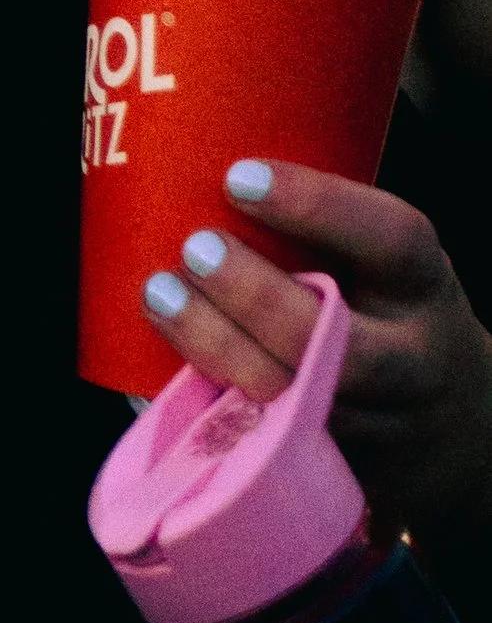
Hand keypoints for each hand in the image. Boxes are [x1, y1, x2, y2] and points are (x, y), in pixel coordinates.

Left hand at [141, 157, 491, 543]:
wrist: (463, 433)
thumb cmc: (390, 312)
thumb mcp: (386, 264)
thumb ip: (322, 228)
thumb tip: (192, 145)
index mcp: (421, 287)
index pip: (392, 240)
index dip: (318, 207)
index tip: (237, 176)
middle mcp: (412, 363)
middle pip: (345, 347)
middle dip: (260, 299)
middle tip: (193, 247)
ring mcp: (380, 430)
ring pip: (302, 405)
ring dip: (221, 352)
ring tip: (159, 297)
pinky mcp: (341, 476)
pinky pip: (274, 453)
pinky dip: (217, 414)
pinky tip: (165, 376)